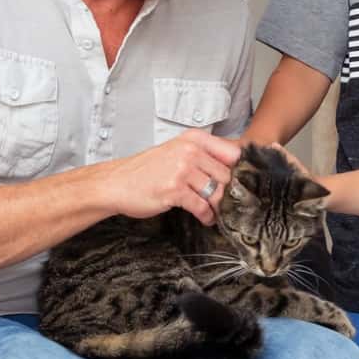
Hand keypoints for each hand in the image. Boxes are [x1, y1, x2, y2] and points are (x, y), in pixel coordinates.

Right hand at [105, 130, 241, 223]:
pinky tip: (205, 218)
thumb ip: (203, 156)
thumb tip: (233, 169)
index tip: (243, 184)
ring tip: (217, 212)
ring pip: (217, 192)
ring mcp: (182, 170)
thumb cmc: (146, 170)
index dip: (241, 171)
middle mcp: (190, 151)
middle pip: (227, 175)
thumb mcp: (176, 151)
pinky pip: (202, 207)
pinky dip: (207, 216)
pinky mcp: (174, 190)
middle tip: (231, 204)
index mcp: (193, 139)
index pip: (233, 153)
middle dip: (230, 193)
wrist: (116, 183)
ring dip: (219, 207)